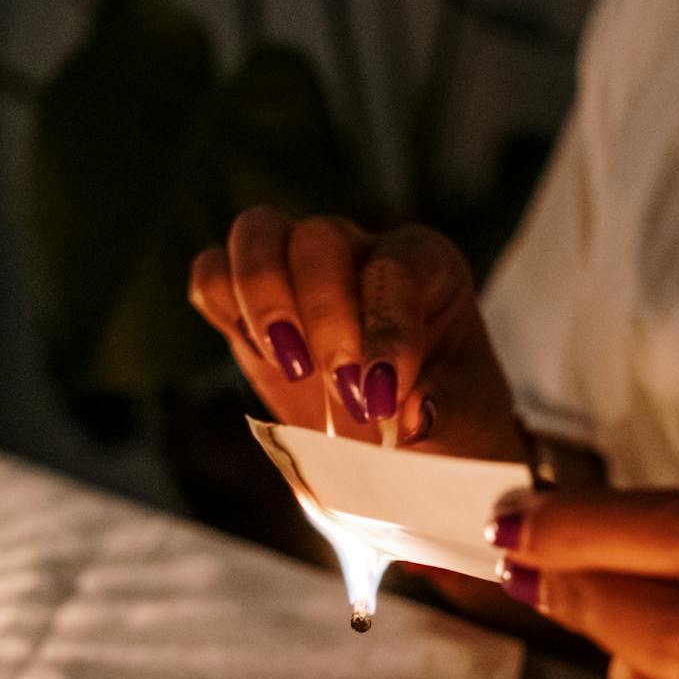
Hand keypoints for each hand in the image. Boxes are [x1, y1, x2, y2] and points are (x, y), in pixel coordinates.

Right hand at [190, 208, 522, 457]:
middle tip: (341, 395)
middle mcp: (358, 249)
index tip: (379, 398)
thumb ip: (444, 411)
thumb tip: (414, 416)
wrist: (409, 444)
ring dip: (262, 301)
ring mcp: (297, 267)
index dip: (385, 330)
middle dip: (323, 317)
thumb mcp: (466, 422)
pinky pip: (212, 273)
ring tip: (291, 367)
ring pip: (257, 234)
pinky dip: (222, 305)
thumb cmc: (445, 421)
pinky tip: (261, 356)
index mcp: (425, 264)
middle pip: (318, 238)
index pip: (395, 269)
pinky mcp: (248, 303)